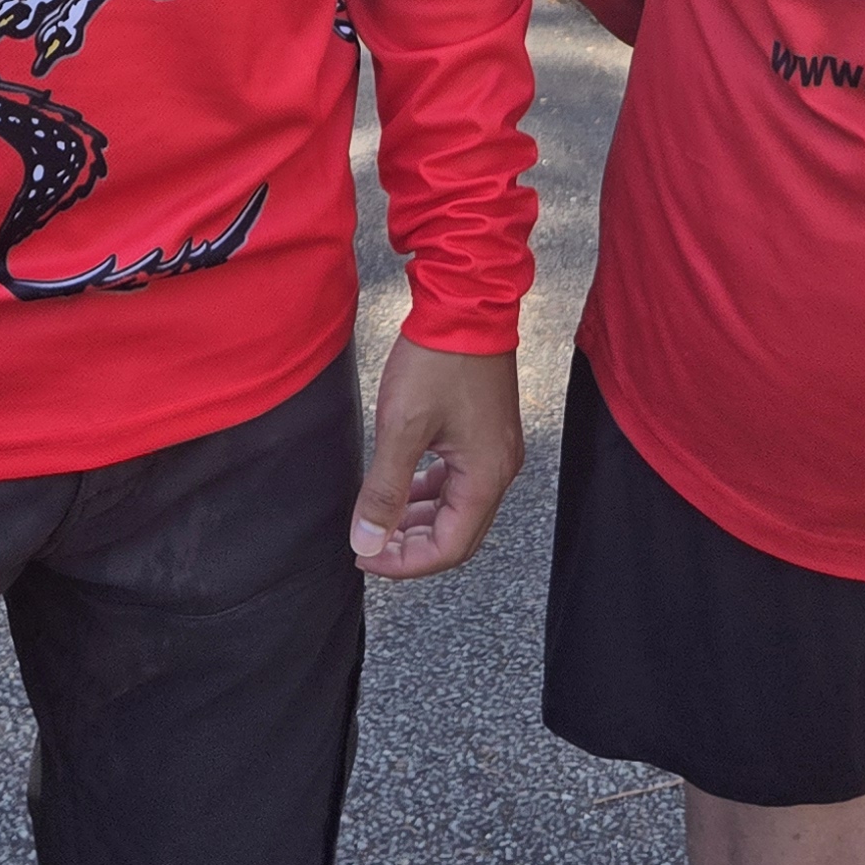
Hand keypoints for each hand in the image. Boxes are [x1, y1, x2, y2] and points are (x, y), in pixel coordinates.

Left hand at [349, 335, 521, 580]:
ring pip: (457, 508)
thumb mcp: (401, 427)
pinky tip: (403, 487)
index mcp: (486, 476)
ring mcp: (496, 450)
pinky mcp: (486, 432)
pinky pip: (459, 480)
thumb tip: (367, 542)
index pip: (449, 548)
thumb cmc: (438, 359)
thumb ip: (384, 490)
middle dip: (411, 547)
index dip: (404, 562)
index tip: (364, 555)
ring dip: (419, 521)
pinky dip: (430, 493)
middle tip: (368, 544)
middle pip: (457, 535)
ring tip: (379, 519)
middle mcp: (500, 469)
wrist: (465, 301)